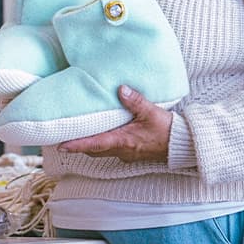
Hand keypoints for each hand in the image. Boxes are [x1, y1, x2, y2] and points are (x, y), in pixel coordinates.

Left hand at [57, 85, 172, 161]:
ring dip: (89, 142)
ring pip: (101, 150)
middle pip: (93, 149)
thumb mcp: (152, 112)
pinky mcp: (131, 151)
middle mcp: (121, 150)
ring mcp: (126, 153)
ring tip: (77, 130)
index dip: (76, 145)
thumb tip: (121, 90)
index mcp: (123, 141)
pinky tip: (101, 129)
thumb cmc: (168, 131)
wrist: (182, 145)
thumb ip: (135, 101)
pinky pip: (110, 148)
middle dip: (77, 144)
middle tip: (62, 134)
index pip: (95, 144)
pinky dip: (101, 141)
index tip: (61, 144)